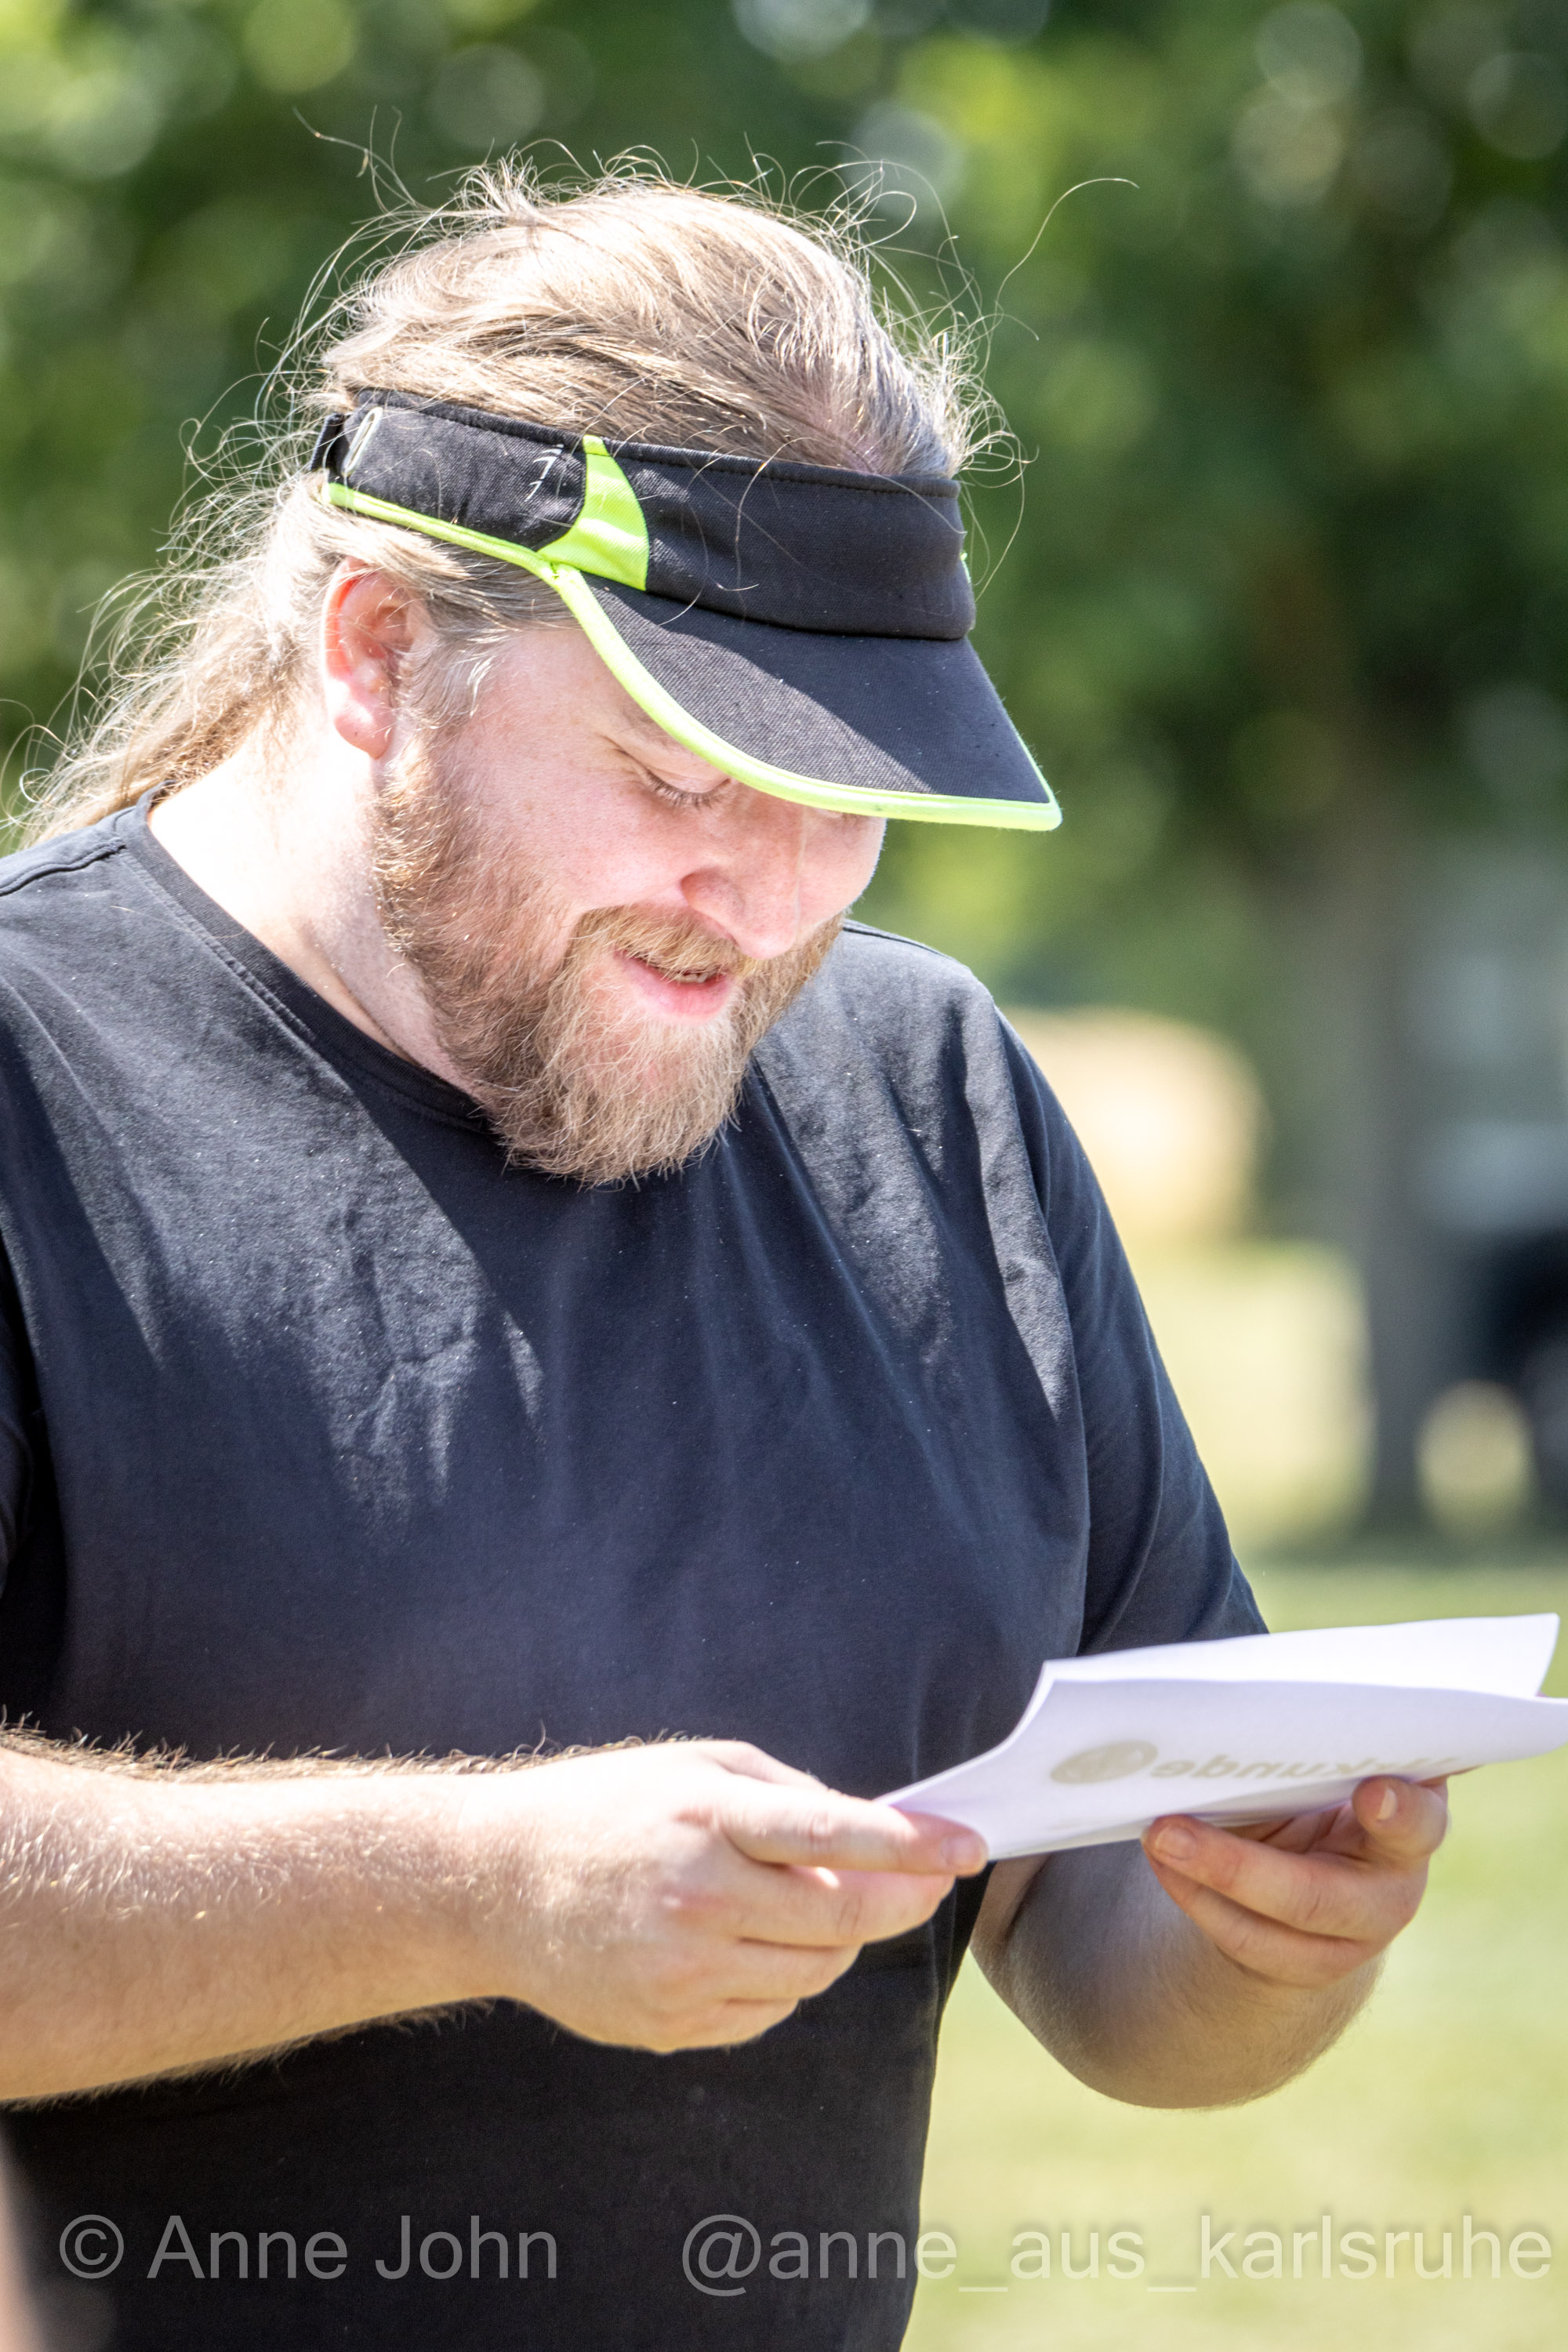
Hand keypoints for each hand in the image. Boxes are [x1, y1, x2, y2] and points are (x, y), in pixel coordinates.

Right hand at [465, 1740, 985, 2052]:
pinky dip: (784, 1979)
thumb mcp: (696, 1767)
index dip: (914, 1845)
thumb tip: (873, 1834)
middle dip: (901, 1899)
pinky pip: (768, 2012)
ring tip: (808, 1902)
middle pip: (843, 1919)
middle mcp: (697, 1900)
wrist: (495, 1886)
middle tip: (927, 1880)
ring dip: (839, 1942)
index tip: (970, 1847)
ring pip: (816, 1973)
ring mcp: (682, 1972)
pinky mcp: (669, 2026)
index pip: (835, 1835)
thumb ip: (787, 1795)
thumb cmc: (608, 1809)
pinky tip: (748, 1942)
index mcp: (706, 1820)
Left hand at [1140, 1775, 1448, 1989]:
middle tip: (1167, 1829)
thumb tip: (1252, 1710)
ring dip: (1199, 1882)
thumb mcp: (1337, 1773)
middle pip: (1317, 1895)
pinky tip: (1163, 1862)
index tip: (1372, 1793)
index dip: (1401, 1812)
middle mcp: (1392, 1892)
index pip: (1420, 1824)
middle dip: (1235, 1868)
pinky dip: (1195, 1898)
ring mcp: (1350, 1941)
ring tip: (1154, 1840)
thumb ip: (1317, 1754)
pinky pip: (1243, 1941)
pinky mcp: (1305, 1967)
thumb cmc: (1332, 1796)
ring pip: (1269, 1929)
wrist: (1332, 1871)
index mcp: (1412, 1830)